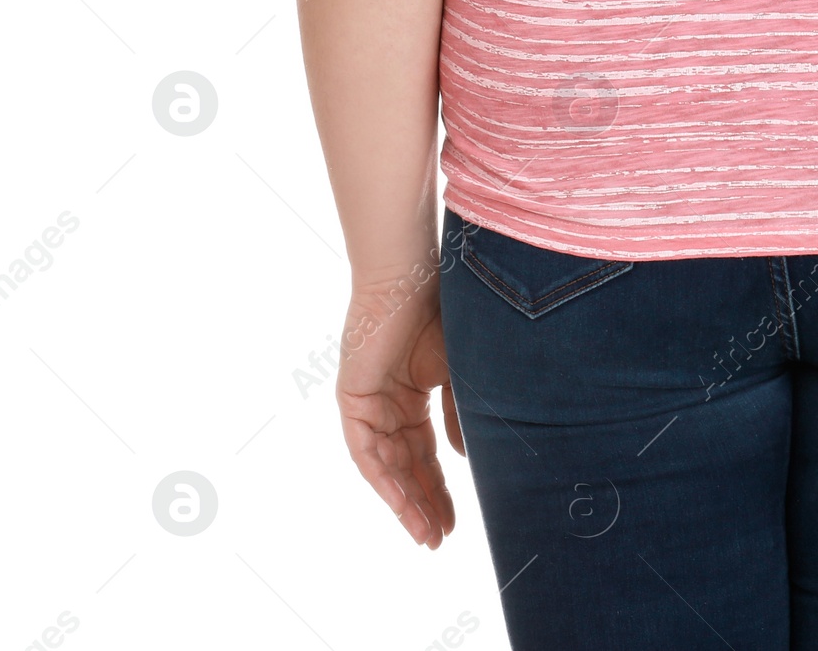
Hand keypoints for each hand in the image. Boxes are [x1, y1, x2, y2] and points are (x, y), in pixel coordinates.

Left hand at [335, 278, 464, 547]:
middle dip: (424, 503)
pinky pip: (365, 451)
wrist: (413, 278)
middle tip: (440, 538)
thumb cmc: (444, 313)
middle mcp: (388, 404)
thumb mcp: (461, 374)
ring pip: (386, 466)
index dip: (441, 487)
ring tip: (426, 534)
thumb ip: (460, 416)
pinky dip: (384, 479)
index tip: (457, 522)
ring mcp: (369, 404)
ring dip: (405, 501)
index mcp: (415, 395)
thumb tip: (464, 460)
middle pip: (407, 466)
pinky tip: (402, 505)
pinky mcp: (352, 400)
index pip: (427, 453)